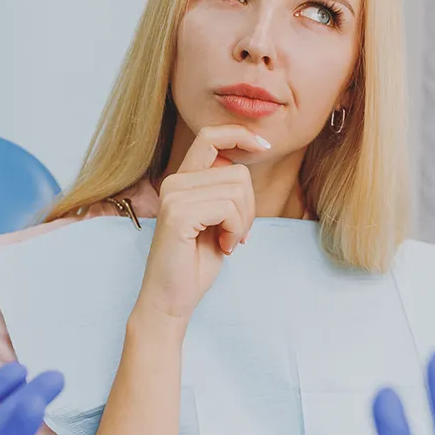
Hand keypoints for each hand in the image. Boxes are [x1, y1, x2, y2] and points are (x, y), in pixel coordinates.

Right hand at [135, 125, 269, 320]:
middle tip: (237, 234)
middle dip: (250, 206)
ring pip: (237, 190)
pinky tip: (224, 247)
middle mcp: (174, 182)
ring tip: (228, 242)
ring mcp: (174, 196)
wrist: (171, 299)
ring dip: (243, 222)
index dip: (240, 134)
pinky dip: (235, 230)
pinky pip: (228, 208)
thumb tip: (246, 162)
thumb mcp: (217, 220)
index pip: (211, 136)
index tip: (263, 146)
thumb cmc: (195, 263)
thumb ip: (225, 190)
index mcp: (182, 180)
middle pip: (237, 171)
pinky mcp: (178, 214)